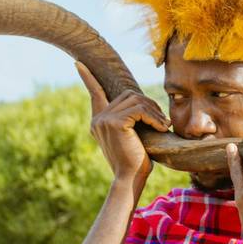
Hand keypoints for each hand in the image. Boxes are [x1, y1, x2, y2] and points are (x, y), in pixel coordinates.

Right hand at [76, 61, 169, 189]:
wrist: (130, 179)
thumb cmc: (135, 162)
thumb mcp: (131, 137)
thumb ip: (129, 119)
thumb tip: (142, 103)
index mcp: (99, 121)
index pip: (94, 93)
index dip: (88, 77)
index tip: (78, 63)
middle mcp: (98, 118)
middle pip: (129, 95)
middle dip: (149, 104)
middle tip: (163, 120)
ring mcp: (105, 120)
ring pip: (136, 100)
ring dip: (155, 111)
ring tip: (165, 126)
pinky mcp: (115, 123)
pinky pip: (140, 110)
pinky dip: (154, 117)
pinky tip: (162, 128)